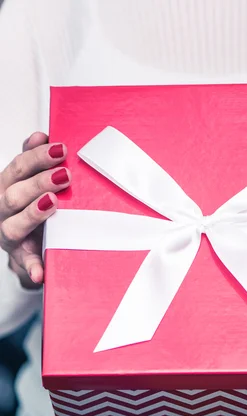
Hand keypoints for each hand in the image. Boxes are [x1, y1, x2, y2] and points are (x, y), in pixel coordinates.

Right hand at [0, 133, 70, 287]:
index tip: (60, 149)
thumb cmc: (28, 203)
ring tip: (52, 203)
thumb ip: (31, 159)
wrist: (25, 239)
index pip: (17, 168)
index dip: (36, 157)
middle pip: (15, 194)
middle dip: (39, 183)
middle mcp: (2, 209)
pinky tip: (40, 273)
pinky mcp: (20, 256)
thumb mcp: (27, 179)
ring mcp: (8, 234)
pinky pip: (25, 263)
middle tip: (65, 176)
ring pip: (15, 225)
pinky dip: (32, 268)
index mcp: (5, 186)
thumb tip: (40, 135)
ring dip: (33, 215)